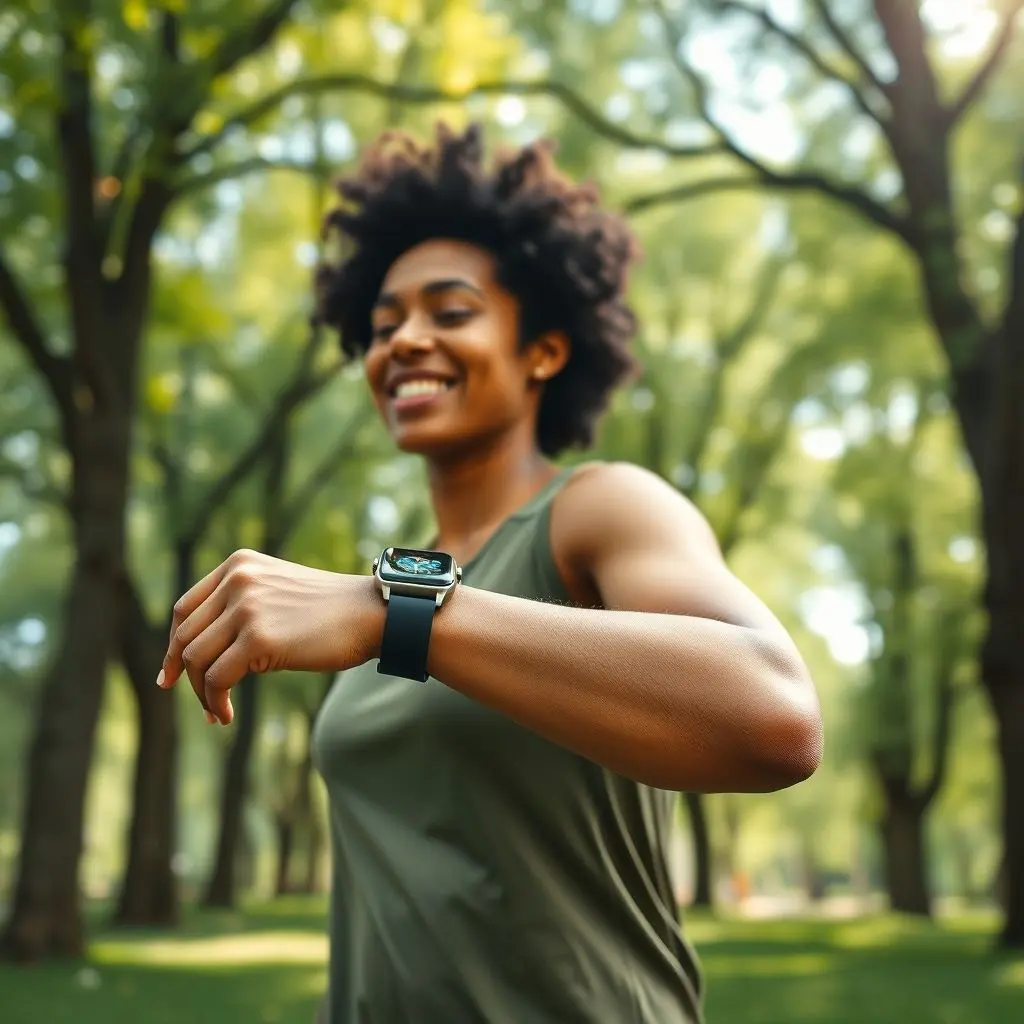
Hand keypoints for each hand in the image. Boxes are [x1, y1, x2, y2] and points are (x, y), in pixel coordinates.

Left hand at [157, 548, 382, 724]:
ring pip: (194, 659)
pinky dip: (215, 702)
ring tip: (216, 712)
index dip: (173, 645)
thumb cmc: (330, 611)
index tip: (171, 675)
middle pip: (184, 636)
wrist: (370, 614)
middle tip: (201, 702)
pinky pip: (216, 678)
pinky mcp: (258, 639)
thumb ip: (240, 605)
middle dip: (183, 674)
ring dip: (201, 693)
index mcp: (238, 565)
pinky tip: (225, 715)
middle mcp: (237, 580)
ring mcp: (246, 608)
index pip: (184, 609)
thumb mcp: (277, 591)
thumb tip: (201, 651)